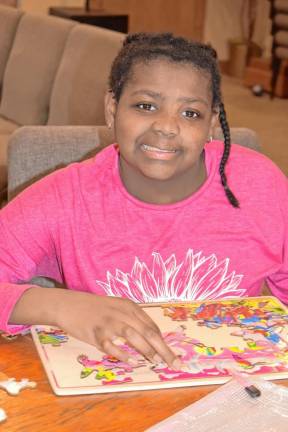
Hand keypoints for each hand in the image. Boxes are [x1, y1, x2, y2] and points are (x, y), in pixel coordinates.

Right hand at [56, 291, 179, 367]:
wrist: (69, 304)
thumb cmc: (95, 308)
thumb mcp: (117, 308)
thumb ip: (132, 321)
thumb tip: (150, 340)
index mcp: (129, 307)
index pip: (152, 326)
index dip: (164, 341)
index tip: (173, 355)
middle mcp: (122, 312)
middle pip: (147, 331)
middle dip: (163, 349)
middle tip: (174, 363)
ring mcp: (109, 322)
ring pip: (133, 335)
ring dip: (146, 350)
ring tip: (156, 361)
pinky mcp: (95, 332)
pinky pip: (111, 345)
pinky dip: (122, 354)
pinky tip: (132, 362)